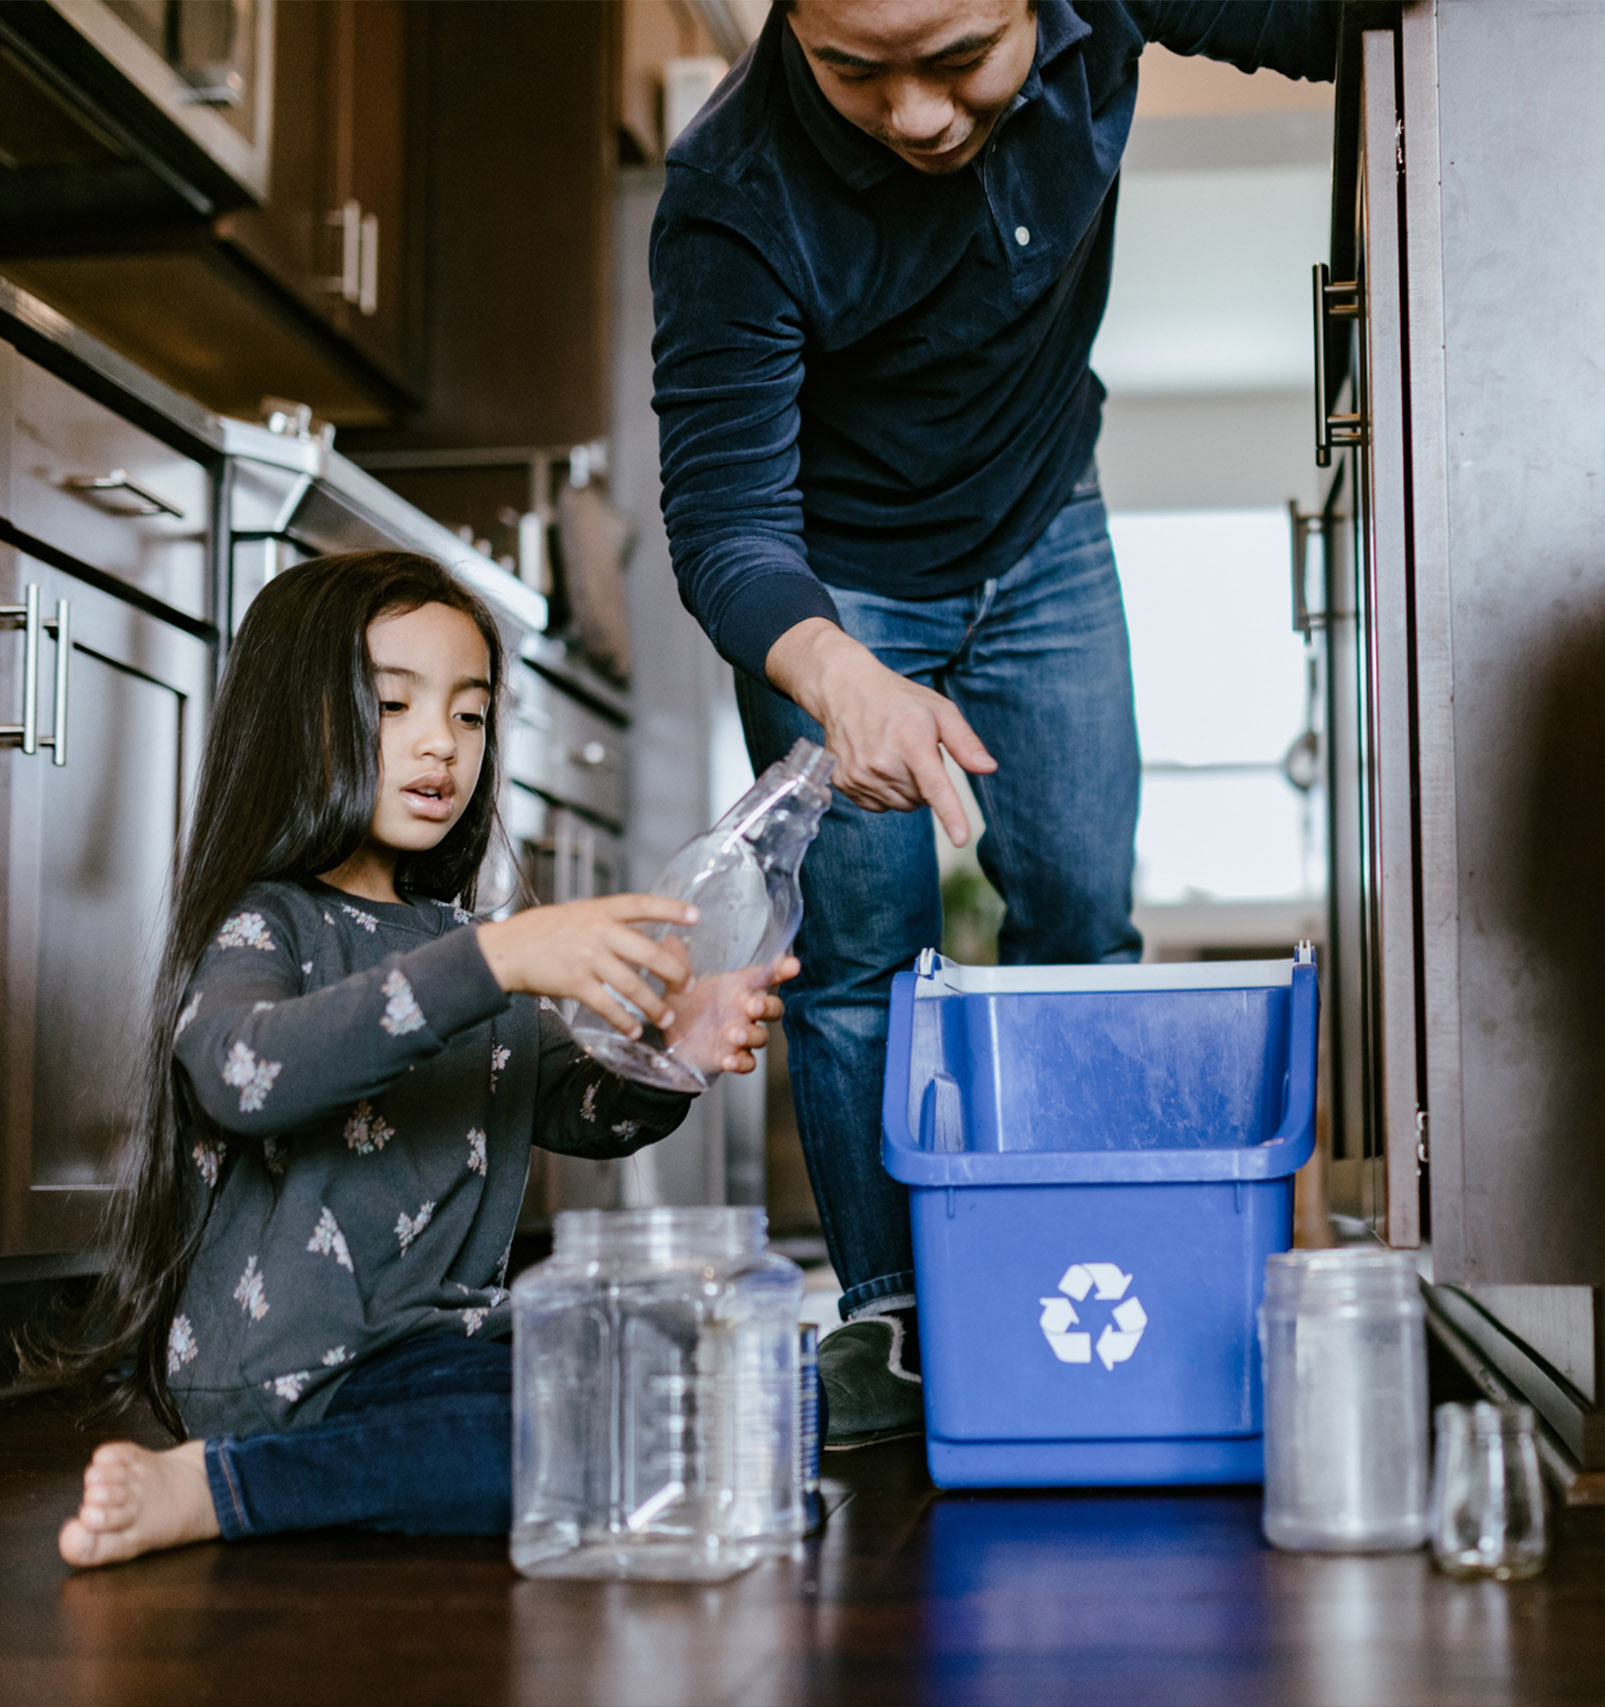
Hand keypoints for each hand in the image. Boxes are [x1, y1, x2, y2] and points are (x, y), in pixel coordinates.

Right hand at [476, 896, 697, 1037]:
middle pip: (648, 953)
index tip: (696, 916)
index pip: (642, 904)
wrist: (504, 950)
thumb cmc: (541, 931)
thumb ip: (607, 922)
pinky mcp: (574, 983)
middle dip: (674, 972)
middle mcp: (597, 932)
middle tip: (687, 986)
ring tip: (666, 1018)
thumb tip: (641, 932)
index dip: (671, 909)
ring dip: (653, 1005)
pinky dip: (623, 1021)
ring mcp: (586, 958)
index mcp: (600, 910)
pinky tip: (632, 1030)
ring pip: (632, 985)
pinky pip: (607, 1006)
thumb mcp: (577, 914)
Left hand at [665, 955, 800, 1076]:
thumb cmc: (683, 1006)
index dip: (781, 970)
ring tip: (733, 1033)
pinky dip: (742, 1062)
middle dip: (768, 1006)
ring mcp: (740, 1036)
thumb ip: (676, 963)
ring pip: (761, 1036)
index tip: (793, 965)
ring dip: (752, 1034)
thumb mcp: (677, 985)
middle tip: (752, 1005)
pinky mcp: (732, 1057)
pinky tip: (729, 1060)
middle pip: (773, 1008)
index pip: (764, 976)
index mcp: (736, 988)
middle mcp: (743, 1011)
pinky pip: (748, 1062)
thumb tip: (669, 938)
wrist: (670, 1041)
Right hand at [765, 618, 995, 846]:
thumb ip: (965, 743)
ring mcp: (859, 775)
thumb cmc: (900, 701)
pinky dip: (884, 792)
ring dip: (905, 788)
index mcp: (911, 742)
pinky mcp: (844, 783)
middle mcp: (883, 762)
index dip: (950, 815)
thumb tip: (989, 768)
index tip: (961, 838)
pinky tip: (878, 765)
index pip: (934, 787)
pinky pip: (877, 806)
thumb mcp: (940, 711)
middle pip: (920, 800)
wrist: (846, 690)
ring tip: (894, 754)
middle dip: (924, 782)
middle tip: (912, 750)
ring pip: (900, 805)